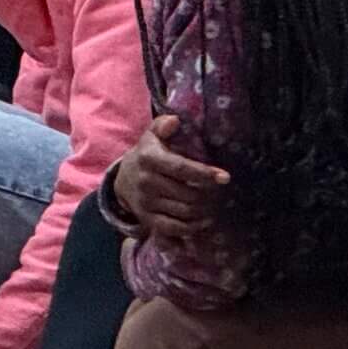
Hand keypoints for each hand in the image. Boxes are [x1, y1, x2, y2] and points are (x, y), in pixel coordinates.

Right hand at [111, 114, 229, 248]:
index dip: (205, 174)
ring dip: (205, 211)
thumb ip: (162, 126)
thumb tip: (174, 120)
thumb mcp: (151, 138)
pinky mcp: (147, 219)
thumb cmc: (146, 156)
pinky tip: (202, 219)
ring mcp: (146, 202)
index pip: (182, 168)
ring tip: (214, 205)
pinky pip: (176, 228)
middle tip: (220, 193)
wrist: (121, 180)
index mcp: (148, 159)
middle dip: (210, 195)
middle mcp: (146, 182)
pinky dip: (193, 226)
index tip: (225, 177)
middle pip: (188, 194)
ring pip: (185, 212)